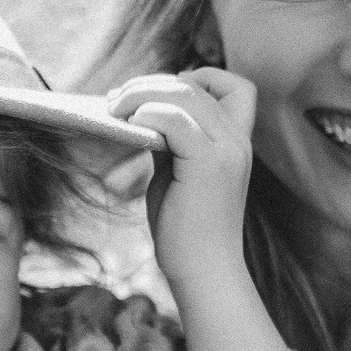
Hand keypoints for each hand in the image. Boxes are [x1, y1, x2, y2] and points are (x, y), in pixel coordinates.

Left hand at [106, 70, 255, 306]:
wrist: (205, 273)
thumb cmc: (187, 232)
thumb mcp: (177, 175)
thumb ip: (170, 143)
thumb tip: (140, 115)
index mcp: (236, 143)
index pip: (237, 87)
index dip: (202, 77)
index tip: (161, 93)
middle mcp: (237, 141)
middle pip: (195, 86)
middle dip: (150, 85)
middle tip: (115, 101)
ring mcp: (226, 150)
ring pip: (184, 95)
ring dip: (141, 95)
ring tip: (113, 110)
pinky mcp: (208, 164)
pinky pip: (174, 120)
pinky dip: (147, 115)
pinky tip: (129, 128)